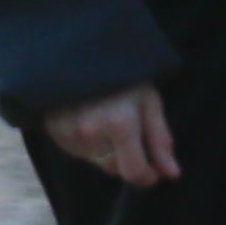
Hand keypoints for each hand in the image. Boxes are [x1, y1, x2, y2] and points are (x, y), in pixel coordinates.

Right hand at [43, 83, 181, 186]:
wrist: (75, 48)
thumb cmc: (119, 72)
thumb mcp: (148, 100)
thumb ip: (160, 140)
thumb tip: (172, 174)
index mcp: (120, 124)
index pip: (134, 172)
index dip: (148, 176)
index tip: (154, 170)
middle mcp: (91, 132)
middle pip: (115, 169)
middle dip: (127, 159)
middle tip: (130, 131)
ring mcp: (69, 133)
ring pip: (96, 161)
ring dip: (106, 151)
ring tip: (106, 118)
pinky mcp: (53, 131)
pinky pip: (78, 151)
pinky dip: (88, 143)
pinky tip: (89, 117)